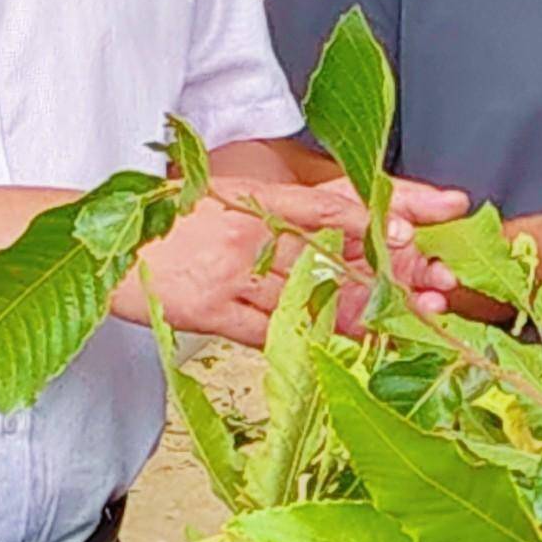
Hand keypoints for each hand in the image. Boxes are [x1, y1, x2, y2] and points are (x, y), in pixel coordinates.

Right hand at [117, 175, 466, 343]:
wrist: (95, 245)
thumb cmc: (162, 224)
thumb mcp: (221, 200)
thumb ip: (279, 214)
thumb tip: (344, 227)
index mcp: (259, 196)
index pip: (342, 196)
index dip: (397, 199)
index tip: (446, 207)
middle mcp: (252, 230)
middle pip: (340, 247)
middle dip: (399, 265)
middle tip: (445, 279)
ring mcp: (232, 272)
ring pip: (315, 290)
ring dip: (370, 306)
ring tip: (419, 316)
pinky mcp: (210, 311)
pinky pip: (270, 329)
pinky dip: (312, 337)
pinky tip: (351, 346)